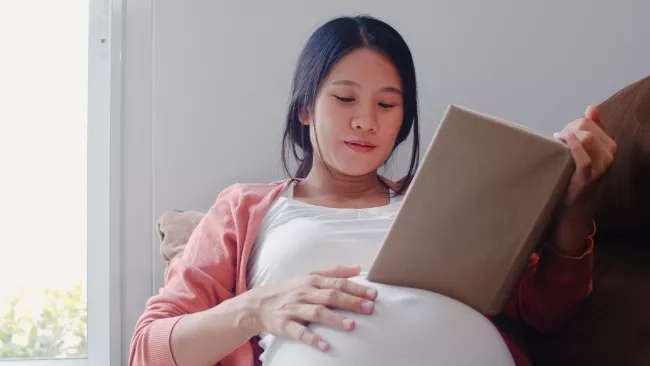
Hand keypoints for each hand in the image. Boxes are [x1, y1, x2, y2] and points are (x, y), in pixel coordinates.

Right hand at [236, 265, 376, 351]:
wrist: (259, 304)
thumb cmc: (290, 290)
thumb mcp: (310, 277)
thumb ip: (334, 272)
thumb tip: (358, 268)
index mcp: (312, 281)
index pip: (338, 283)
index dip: (356, 288)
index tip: (374, 294)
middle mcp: (305, 293)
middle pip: (331, 296)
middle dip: (351, 302)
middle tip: (370, 308)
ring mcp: (294, 309)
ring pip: (316, 313)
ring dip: (335, 319)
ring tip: (351, 326)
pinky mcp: (285, 324)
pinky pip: (300, 332)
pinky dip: (313, 339)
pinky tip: (326, 346)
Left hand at [552, 105, 616, 254]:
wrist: (573, 209)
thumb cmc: (575, 178)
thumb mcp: (584, 152)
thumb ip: (591, 129)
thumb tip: (592, 108)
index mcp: (609, 146)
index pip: (588, 122)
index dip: (571, 126)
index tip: (561, 137)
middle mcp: (608, 155)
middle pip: (585, 128)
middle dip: (567, 131)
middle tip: (557, 143)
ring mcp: (600, 167)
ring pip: (586, 138)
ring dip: (566, 138)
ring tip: (557, 147)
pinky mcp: (587, 178)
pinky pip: (584, 159)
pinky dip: (574, 148)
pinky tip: (563, 143)